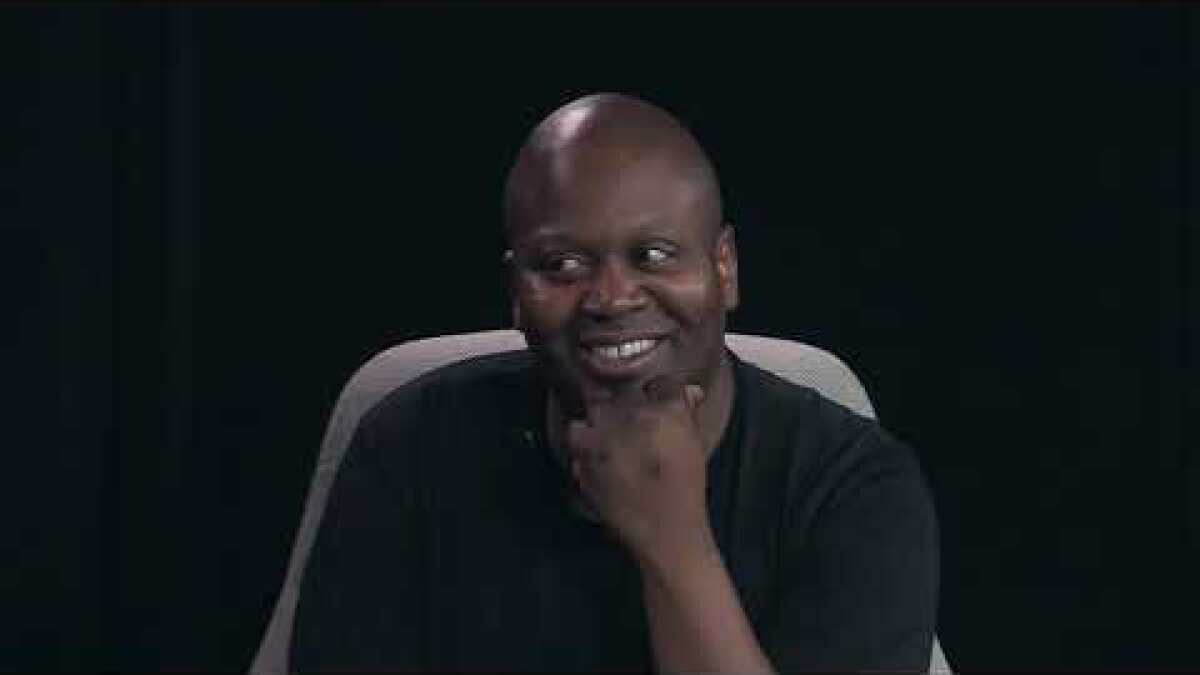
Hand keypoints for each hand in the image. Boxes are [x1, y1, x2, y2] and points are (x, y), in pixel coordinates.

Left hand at [565, 374, 716, 570]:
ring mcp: (605, 437)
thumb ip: (687, 413)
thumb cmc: (685, 492)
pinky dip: (584, 446)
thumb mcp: (694, 447)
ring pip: (594, 412)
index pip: (660, 383)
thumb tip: (689, 391)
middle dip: (625, 409)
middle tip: (630, 428)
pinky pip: (577, 438)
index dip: (657, 394)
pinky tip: (596, 458)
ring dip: (599, 422)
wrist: (666, 532)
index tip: (655, 403)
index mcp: (668, 412)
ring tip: (608, 440)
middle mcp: (633, 418)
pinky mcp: (585, 458)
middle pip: (622, 395)